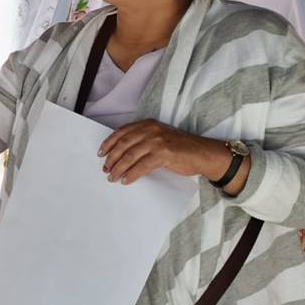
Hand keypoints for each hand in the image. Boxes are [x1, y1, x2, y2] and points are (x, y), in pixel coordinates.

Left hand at [99, 119, 227, 184]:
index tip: (101, 153)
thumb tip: (120, 154)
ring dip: (118, 168)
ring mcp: (157, 141)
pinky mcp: (164, 154)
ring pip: (130, 156)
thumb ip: (142, 141)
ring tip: (112, 177)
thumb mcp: (158, 138)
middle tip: (105, 169)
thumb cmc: (180, 148)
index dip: (109, 143)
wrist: (203, 154)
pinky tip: (126, 180)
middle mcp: (151, 130)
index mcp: (147, 124)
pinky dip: (131, 174)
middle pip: (123, 145)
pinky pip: (142, 166)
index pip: (122, 132)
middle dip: (112, 158)